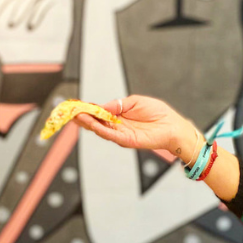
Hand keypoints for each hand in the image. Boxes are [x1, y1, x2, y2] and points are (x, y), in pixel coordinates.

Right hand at [73, 94, 199, 158]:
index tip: (75, 105)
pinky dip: (100, 129)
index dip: (87, 109)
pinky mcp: (126, 141)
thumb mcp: (135, 101)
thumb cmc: (158, 113)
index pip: (98, 113)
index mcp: (118, 116)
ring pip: (99, 129)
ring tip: (77, 116)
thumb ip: (118, 104)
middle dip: (82, 117)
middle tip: (70, 112)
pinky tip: (92, 124)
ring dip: (87, 123)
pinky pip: (110, 135)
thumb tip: (102, 106)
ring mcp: (120, 134)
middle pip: (95, 122)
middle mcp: (117, 126)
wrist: (173, 126)